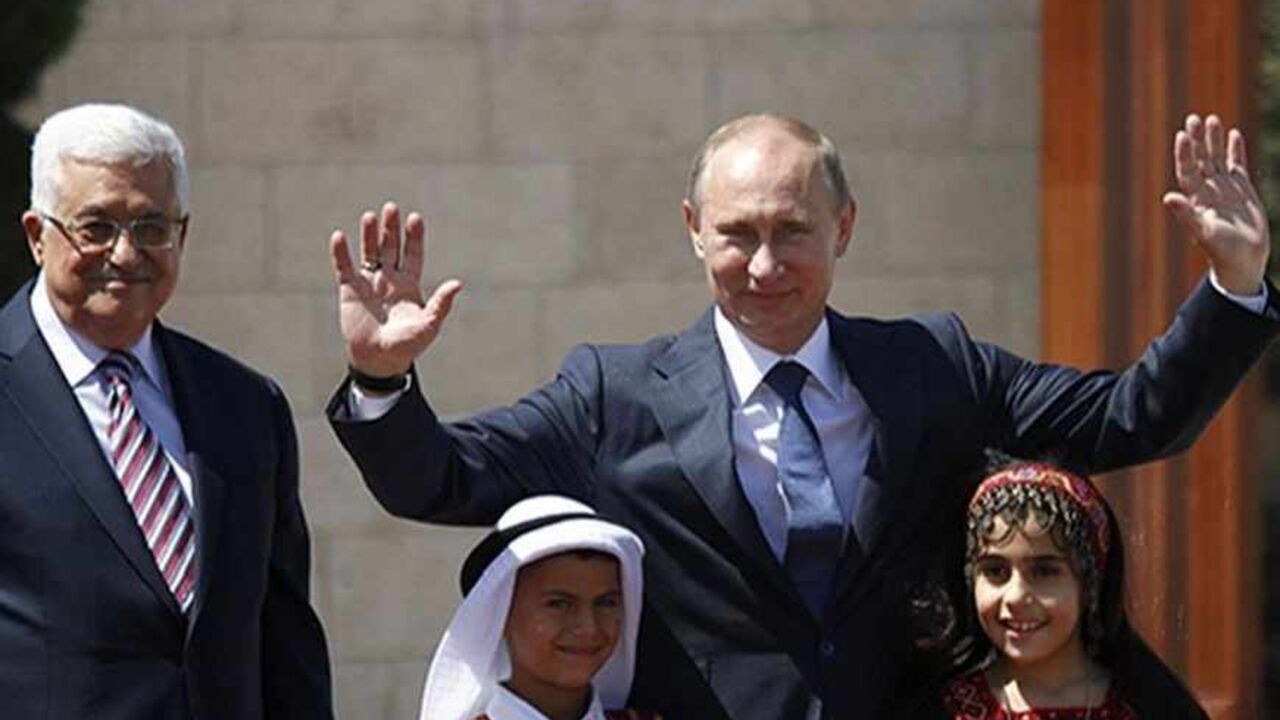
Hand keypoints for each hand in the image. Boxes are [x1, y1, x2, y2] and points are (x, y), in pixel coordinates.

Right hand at [329, 202, 461, 377]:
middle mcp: (390, 278)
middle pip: (391, 247)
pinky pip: (344, 267)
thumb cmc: (407, 345)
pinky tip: (339, 237)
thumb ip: (441, 304)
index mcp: (410, 284)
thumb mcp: (428, 325)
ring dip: (369, 235)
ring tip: (370, 216)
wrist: (379, 361)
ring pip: (370, 252)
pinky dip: (341, 253)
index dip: (414, 237)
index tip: (415, 218)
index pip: (413, 254)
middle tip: (391, 208)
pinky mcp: (350, 290)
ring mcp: (370, 282)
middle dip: (391, 228)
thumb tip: (457, 284)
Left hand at [1162, 113, 1269, 294]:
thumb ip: (1186, 215)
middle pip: (1200, 159)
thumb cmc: (1220, 250)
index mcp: (1195, 199)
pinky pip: (1236, 166)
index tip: (1182, 135)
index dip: (1184, 153)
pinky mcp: (1242, 190)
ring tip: (1211, 119)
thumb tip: (1167, 197)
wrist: (1242, 260)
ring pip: (1217, 159)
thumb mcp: (1203, 231)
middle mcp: (1207, 190)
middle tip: (1193, 118)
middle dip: (1197, 140)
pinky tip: (1233, 134)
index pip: (1187, 170)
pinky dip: (1235, 151)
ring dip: (1213, 140)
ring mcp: (1224, 189)